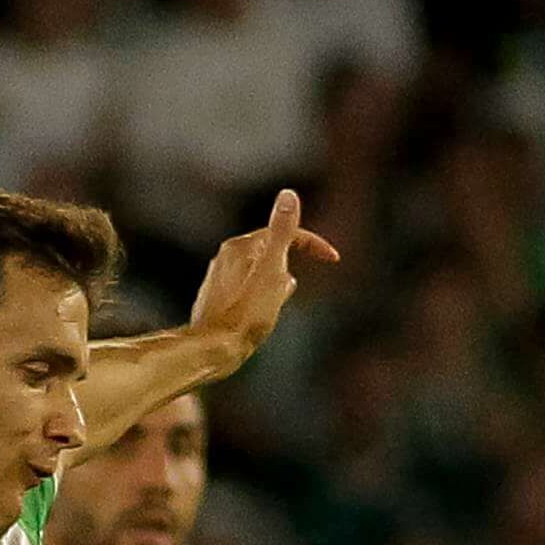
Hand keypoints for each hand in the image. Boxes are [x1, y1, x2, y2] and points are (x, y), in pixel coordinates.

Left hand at [187, 190, 341, 369]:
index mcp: (241, 247)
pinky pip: (247, 290)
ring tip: (275, 307)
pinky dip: (260, 297)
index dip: (312, 244)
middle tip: (290, 292)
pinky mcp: (216, 299)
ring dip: (276, 284)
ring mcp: (218, 278)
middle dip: (290, 267)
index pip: (284, 233)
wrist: (213, 350)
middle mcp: (226, 257)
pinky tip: (260, 316)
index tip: (332, 259)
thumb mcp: (273, 269)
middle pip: (270, 252)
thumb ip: (282, 231)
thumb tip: (289, 194)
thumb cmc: (245, 314)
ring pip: (259, 272)